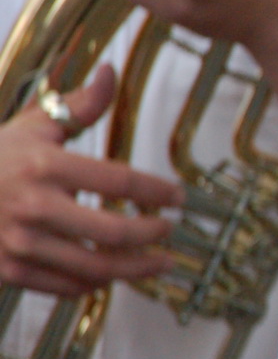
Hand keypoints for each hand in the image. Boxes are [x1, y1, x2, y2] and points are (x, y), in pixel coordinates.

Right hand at [0, 66, 182, 294]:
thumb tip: (112, 71)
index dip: (159, 192)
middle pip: (114, 231)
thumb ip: (78, 105)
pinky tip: (111, 275)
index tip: (179, 198)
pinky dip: (95, 284)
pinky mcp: (7, 271)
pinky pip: (64, 286)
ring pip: (95, 267)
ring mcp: (19, 242)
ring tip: (157, 263)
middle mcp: (33, 205)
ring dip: (135, 268)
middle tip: (170, 231)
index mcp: (45, 165)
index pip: (121, 181)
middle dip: (153, 234)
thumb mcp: (31, 125)